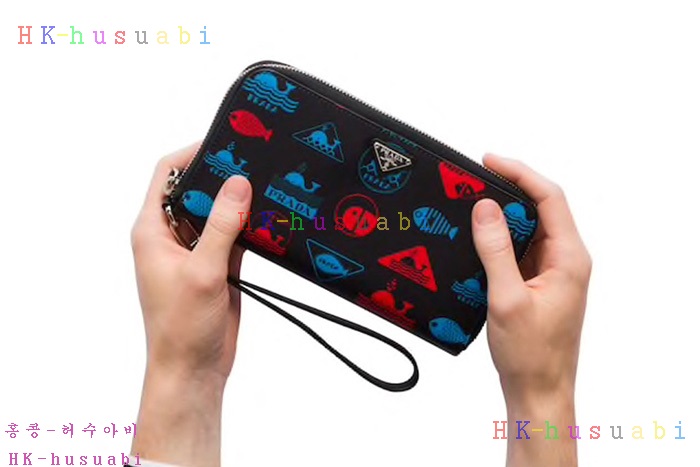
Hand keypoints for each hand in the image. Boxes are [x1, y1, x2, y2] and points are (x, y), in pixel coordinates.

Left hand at [129, 143, 251, 466]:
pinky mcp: (217, 266)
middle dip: (223, 175)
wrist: (193, 369)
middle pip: (196, 190)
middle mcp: (172, 236)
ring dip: (239, 201)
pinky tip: (270, 217)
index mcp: (153, 231)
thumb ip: (220, 226)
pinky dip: (249, 226)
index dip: (191, 154)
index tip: (223, 142)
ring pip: (218, 212)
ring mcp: (196, 251)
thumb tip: (237, 183)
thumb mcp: (202, 272)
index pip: (166, 176)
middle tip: (254, 161)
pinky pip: (233, 235)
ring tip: (268, 183)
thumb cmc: (181, 328)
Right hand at [471, 154, 590, 465]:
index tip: (488, 161)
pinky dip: (498, 239)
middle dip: (507, 188)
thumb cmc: (531, 353)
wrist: (539, 390)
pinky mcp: (538, 282)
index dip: (520, 173)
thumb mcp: (507, 298)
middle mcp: (565, 259)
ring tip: (468, 203)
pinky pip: (520, 248)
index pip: (549, 198)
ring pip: (528, 228)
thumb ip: (496, 250)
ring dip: (501, 214)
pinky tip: (475, 238)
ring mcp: (552, 270)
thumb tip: (485, 207)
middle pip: (540, 207)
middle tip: (471, 180)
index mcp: (569, 258)